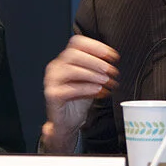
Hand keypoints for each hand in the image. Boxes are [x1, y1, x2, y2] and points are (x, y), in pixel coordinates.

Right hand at [42, 35, 120, 153]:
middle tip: (111, 70)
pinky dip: (87, 88)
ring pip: (71, 70)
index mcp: (65, 59)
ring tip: (107, 81)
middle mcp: (56, 67)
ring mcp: (52, 81)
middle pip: (74, 54)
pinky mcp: (53, 95)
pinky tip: (98, 91)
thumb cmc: (79, 99)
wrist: (67, 122)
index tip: (112, 55)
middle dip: (96, 61)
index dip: (96, 46)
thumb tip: (113, 58)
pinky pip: (70, 88)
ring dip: (93, 74)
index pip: (77, 43)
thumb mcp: (92, 79)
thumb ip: (99, 68)